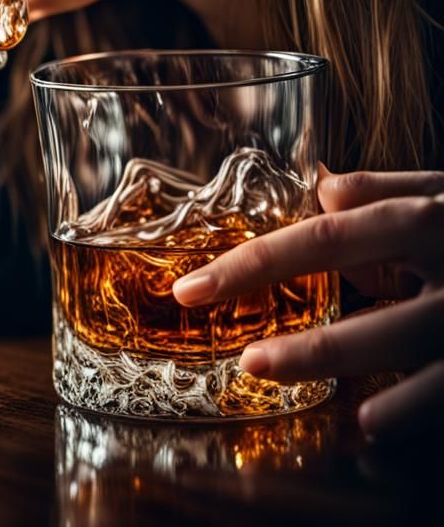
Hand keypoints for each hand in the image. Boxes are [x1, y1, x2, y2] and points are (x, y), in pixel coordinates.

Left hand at [173, 168, 443, 438]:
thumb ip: (386, 189)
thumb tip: (319, 189)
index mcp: (424, 215)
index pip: (321, 237)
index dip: (252, 261)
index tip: (193, 287)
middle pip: (356, 294)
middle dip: (293, 329)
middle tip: (239, 354)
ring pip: (402, 344)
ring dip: (335, 362)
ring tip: (273, 375)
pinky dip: (414, 407)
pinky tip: (368, 423)